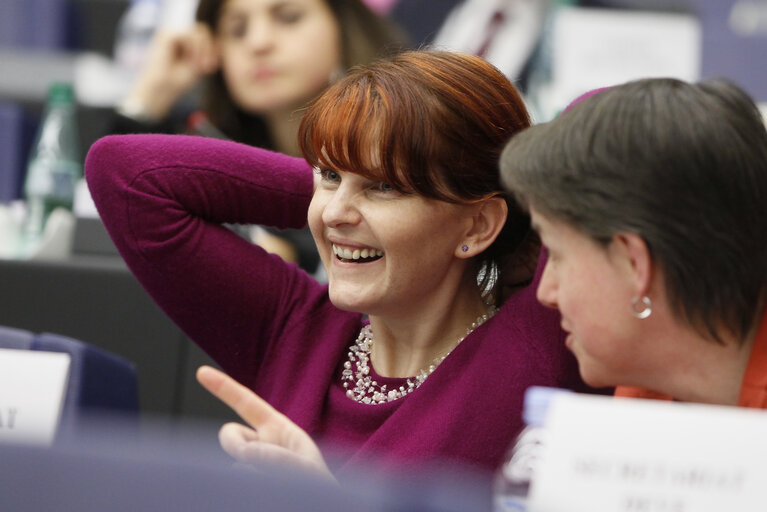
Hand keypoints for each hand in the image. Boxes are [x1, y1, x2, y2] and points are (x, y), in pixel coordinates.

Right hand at [121, 23, 217, 120]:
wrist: (161, 90)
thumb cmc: (177, 82)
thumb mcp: (197, 65)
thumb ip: (206, 52)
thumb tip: (219, 43)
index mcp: (182, 43)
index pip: (203, 36)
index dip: (211, 49)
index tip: (211, 67)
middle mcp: (176, 35)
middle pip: (202, 31)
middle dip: (209, 48)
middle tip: (206, 66)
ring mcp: (170, 34)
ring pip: (198, 31)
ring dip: (203, 50)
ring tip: (199, 66)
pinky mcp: (166, 35)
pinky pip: (190, 34)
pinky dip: (195, 48)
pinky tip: (192, 60)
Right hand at [195, 365, 335, 482]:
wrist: (319, 511)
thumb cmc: (319, 490)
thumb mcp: (308, 468)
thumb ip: (278, 457)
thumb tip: (245, 452)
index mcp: (277, 429)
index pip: (247, 403)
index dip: (224, 386)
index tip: (201, 371)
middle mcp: (260, 445)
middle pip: (229, 434)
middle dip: (234, 443)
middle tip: (252, 459)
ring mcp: (249, 465)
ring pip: (234, 464)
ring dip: (254, 475)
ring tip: (280, 489)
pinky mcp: (240, 484)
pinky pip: (232, 482)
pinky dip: (248, 489)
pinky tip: (265, 495)